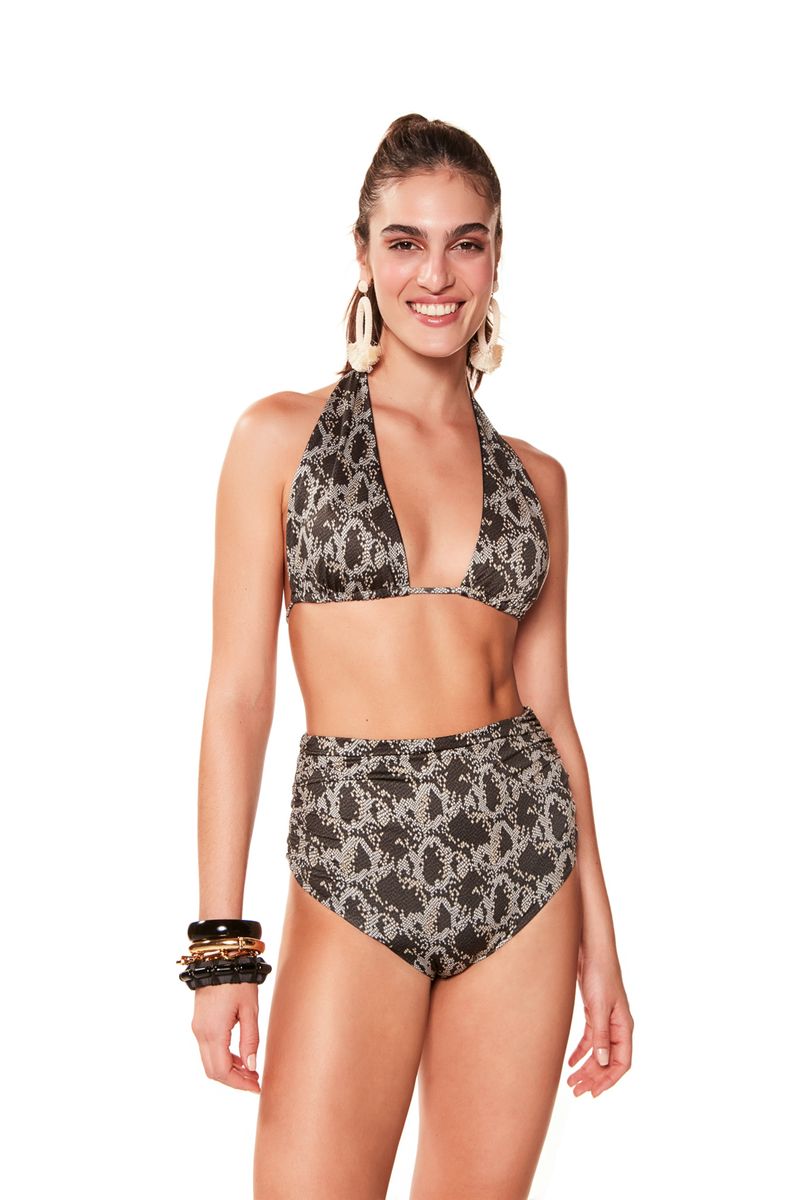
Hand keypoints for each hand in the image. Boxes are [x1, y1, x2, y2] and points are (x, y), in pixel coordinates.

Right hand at [191, 983, 260, 1092]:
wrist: (220, 961)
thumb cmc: (238, 983)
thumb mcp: (250, 1010)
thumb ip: (250, 1040)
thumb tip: (251, 1066)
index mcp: (214, 1032)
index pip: (223, 1071)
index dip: (239, 1083)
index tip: (256, 1087)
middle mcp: (201, 1034)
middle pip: (213, 1071)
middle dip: (234, 1080)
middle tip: (255, 1081)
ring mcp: (198, 1029)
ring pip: (210, 1062)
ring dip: (229, 1070)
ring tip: (251, 1070)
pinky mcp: (200, 1024)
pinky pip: (209, 1050)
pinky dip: (223, 1058)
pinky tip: (239, 1057)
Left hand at [566, 948, 632, 1097]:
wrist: (591, 950)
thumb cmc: (599, 975)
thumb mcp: (599, 1007)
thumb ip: (601, 1035)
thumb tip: (603, 1062)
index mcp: (624, 1027)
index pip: (622, 1063)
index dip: (609, 1080)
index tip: (594, 1093)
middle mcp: (617, 1027)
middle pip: (608, 1061)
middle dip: (594, 1078)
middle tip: (576, 1091)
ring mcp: (606, 1021)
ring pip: (598, 1052)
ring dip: (586, 1068)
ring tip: (571, 1082)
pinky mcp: (594, 1013)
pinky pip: (590, 1040)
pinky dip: (581, 1052)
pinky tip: (571, 1062)